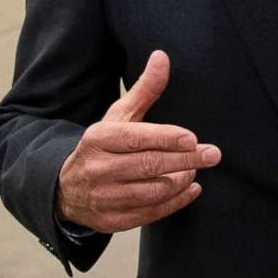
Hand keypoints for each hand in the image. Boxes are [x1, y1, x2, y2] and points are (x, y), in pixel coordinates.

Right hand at [55, 51, 220, 232]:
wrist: (65, 189)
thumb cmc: (102, 146)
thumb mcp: (118, 117)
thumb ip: (143, 90)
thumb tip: (162, 56)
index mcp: (99, 138)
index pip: (137, 138)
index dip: (166, 138)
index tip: (192, 138)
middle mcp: (98, 168)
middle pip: (149, 165)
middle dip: (185, 159)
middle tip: (212, 154)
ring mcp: (104, 197)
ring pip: (153, 191)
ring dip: (180, 180)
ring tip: (194, 169)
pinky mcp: (112, 221)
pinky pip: (151, 213)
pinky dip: (176, 202)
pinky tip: (191, 189)